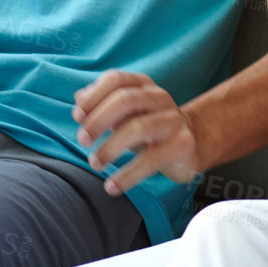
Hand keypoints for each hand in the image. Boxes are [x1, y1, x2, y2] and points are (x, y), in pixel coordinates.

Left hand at [73, 71, 201, 193]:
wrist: (190, 144)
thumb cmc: (148, 127)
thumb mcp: (124, 114)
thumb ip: (101, 104)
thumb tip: (79, 99)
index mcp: (143, 85)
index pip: (116, 80)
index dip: (94, 96)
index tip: (77, 116)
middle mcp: (160, 98)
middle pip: (127, 100)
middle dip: (99, 120)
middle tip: (82, 140)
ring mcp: (173, 120)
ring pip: (139, 127)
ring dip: (111, 147)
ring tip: (95, 164)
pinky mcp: (182, 145)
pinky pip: (151, 160)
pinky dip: (128, 175)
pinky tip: (112, 187)